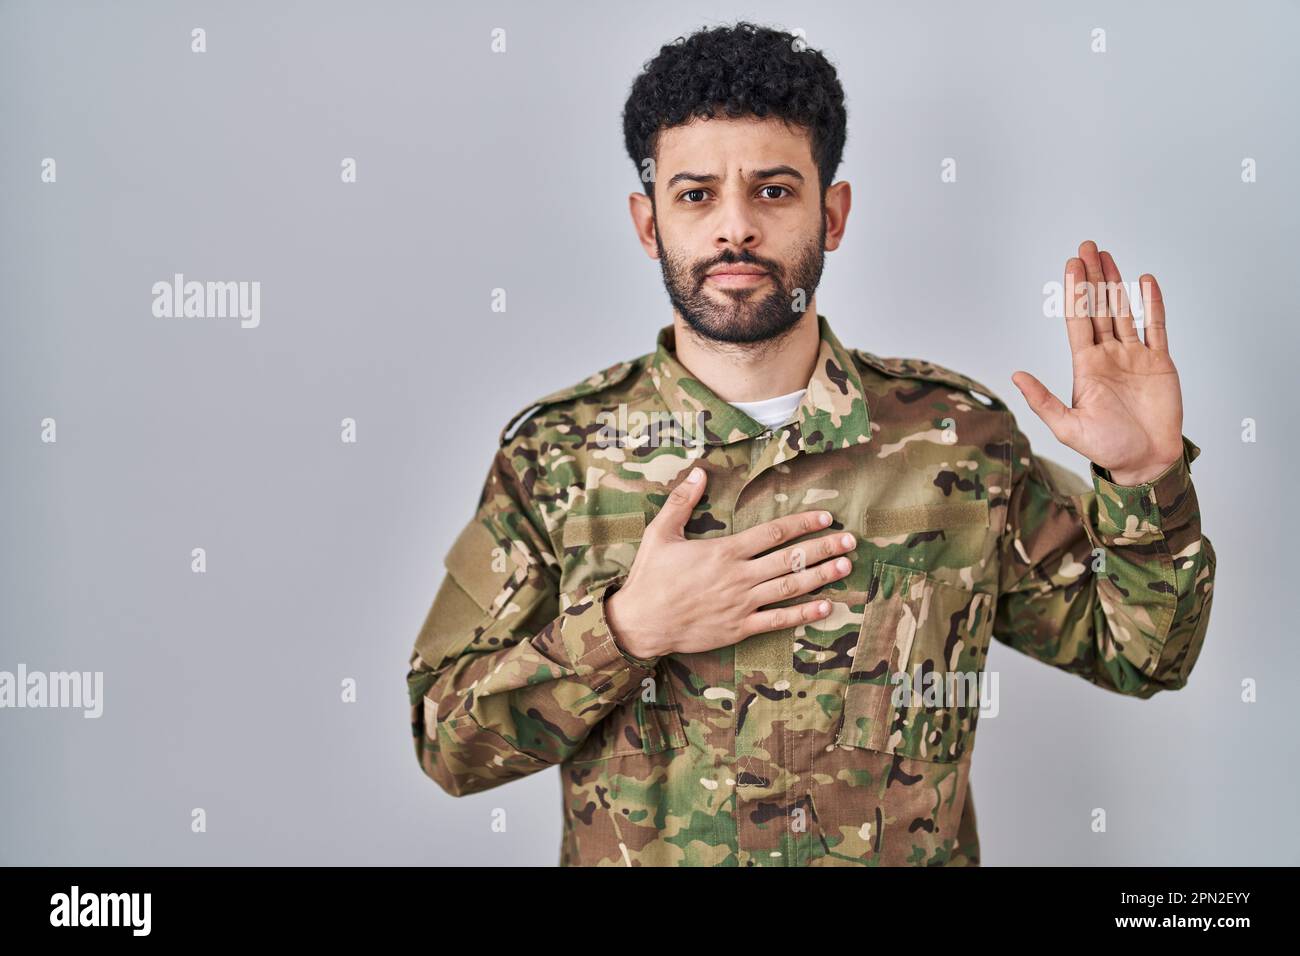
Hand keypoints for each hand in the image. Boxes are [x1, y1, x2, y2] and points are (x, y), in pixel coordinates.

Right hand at [604, 465, 856, 658]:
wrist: (641, 623)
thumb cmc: (650, 577)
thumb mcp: (660, 533)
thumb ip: (682, 501)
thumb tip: (698, 471)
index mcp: (724, 551)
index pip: (773, 533)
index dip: (802, 523)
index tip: (825, 517)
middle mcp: (739, 576)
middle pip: (790, 558)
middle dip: (823, 548)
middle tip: (850, 540)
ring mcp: (742, 603)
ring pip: (790, 587)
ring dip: (821, 576)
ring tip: (845, 566)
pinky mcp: (740, 628)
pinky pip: (778, 620)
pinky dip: (803, 614)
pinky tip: (825, 606)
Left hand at [1012, 240, 1184, 485]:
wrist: (1146, 462)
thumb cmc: (1107, 449)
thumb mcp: (1067, 427)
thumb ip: (1043, 400)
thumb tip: (1016, 375)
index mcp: (1086, 367)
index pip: (1078, 321)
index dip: (1075, 292)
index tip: (1072, 265)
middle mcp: (1108, 356)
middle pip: (1098, 308)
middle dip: (1092, 277)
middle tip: (1087, 246)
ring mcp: (1134, 357)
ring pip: (1124, 310)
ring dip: (1116, 283)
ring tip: (1108, 256)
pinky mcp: (1160, 363)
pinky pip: (1156, 327)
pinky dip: (1152, 304)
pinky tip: (1145, 281)